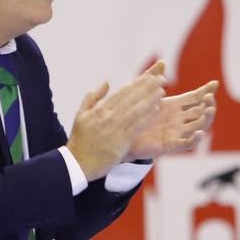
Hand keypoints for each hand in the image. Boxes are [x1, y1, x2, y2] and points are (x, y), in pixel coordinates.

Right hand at [66, 61, 164, 180]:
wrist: (78, 163)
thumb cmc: (80, 140)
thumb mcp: (81, 114)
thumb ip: (93, 97)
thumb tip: (106, 83)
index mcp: (99, 109)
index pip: (121, 92)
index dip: (136, 84)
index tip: (149, 76)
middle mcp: (108, 117)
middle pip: (131, 99)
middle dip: (147, 88)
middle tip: (161, 79)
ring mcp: (115, 129)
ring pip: (135, 110)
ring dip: (150, 99)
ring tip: (161, 91)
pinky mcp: (121, 142)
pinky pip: (136, 127)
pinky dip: (146, 117)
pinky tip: (156, 109)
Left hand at [127, 79, 218, 159]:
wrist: (123, 135)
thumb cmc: (135, 115)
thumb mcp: (145, 96)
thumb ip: (153, 79)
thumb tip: (162, 62)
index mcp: (175, 106)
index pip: (196, 98)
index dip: (206, 91)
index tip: (214, 84)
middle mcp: (179, 119)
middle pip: (201, 111)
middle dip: (209, 104)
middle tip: (210, 97)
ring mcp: (177, 132)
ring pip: (199, 126)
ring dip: (206, 119)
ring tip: (209, 110)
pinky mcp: (171, 145)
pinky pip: (187, 144)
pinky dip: (195, 139)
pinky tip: (200, 133)